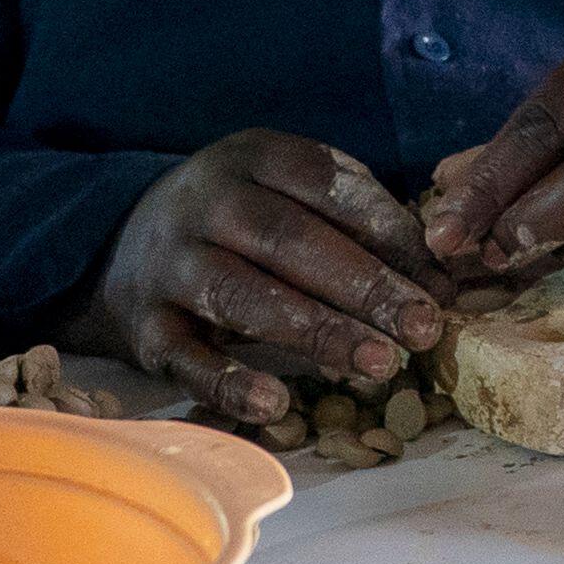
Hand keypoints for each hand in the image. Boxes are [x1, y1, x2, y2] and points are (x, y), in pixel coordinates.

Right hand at [86, 130, 445, 423]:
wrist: (120, 243)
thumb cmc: (240, 221)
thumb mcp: (290, 193)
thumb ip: (361, 222)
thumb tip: (444, 277)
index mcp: (255, 157)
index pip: (330, 187)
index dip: (390, 232)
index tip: (442, 281)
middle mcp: (208, 202)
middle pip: (292, 241)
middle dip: (366, 287)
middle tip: (423, 328)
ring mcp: (171, 262)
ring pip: (245, 296)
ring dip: (316, 332)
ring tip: (378, 365)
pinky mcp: (144, 325)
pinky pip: (188, 357)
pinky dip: (230, 383)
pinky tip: (277, 406)